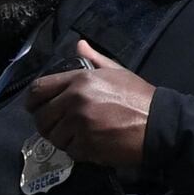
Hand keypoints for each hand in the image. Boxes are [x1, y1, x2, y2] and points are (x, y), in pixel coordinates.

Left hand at [24, 40, 158, 171]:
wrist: (160, 124)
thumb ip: (94, 59)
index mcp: (79, 80)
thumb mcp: (117, 72)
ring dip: (63, 138)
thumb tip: (79, 44)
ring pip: (53, 136)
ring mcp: (79, 124)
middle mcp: (74, 101)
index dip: (33, 100)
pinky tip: (91, 143)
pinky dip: (77, 149)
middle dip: (48, 123)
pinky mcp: (85, 145)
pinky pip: (68, 150)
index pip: (38, 89)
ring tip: (79, 135)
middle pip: (41, 116)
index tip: (37, 107)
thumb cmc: (139, 97)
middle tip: (61, 125)